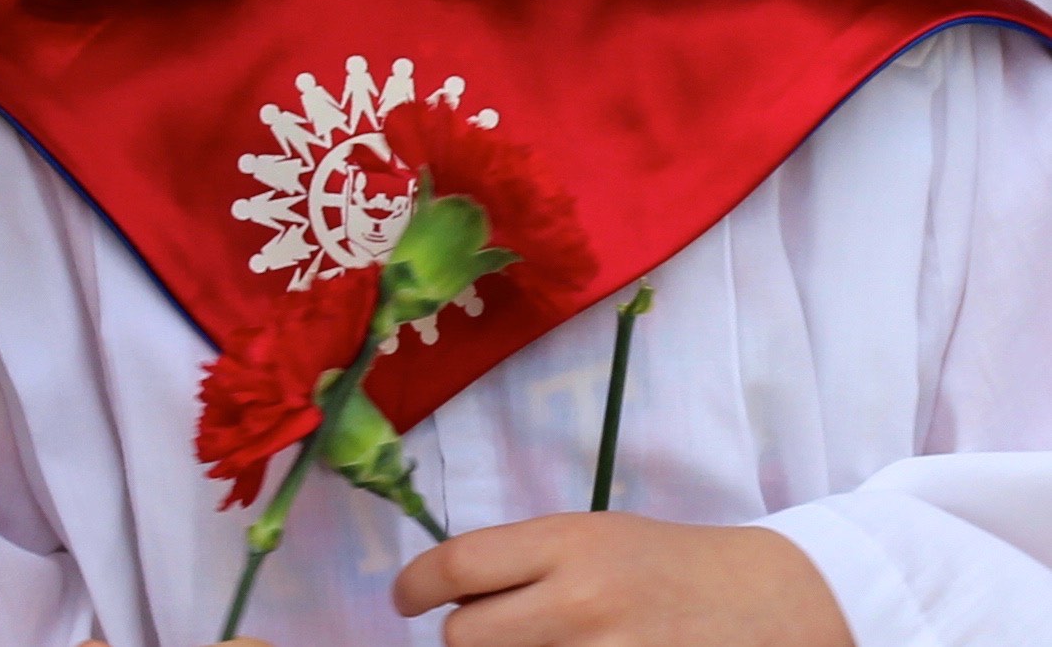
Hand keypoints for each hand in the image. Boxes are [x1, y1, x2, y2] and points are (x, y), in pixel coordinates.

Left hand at [393, 513, 850, 646]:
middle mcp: (581, 602)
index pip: (455, 566)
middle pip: (466, 639)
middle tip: (482, 632)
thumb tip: (448, 594)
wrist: (771, 604)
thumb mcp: (593, 539)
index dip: (413, 587)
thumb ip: (523, 563)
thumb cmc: (669, 567)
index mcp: (567, 545)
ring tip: (537, 644)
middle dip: (463, 639)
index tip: (404, 600)